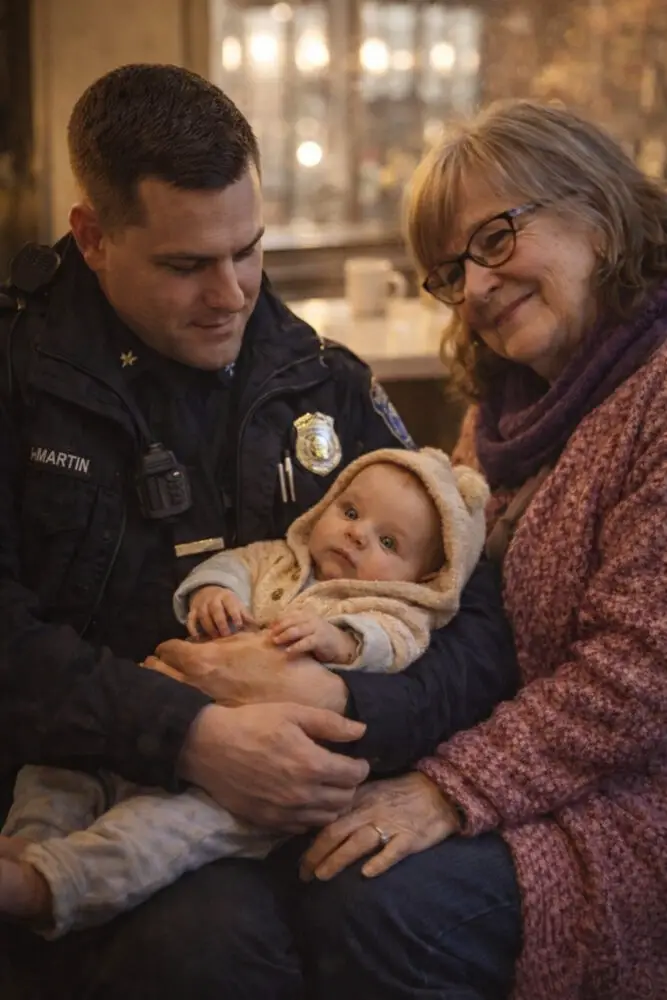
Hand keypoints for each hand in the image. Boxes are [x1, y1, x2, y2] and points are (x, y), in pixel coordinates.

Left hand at [145, 631, 348, 712]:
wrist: (303, 694)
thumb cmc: (278, 660)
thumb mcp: (248, 640)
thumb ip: (220, 642)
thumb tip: (199, 643)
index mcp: (207, 660)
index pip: (170, 651)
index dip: (165, 648)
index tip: (162, 649)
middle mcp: (201, 685)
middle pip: (162, 675)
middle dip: (154, 668)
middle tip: (149, 665)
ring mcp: (207, 705)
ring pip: (172, 695)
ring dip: (164, 685)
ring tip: (157, 681)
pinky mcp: (217, 721)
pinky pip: (191, 709)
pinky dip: (183, 702)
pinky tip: (185, 701)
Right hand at [178, 703, 369, 830]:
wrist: (207, 746)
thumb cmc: (252, 724)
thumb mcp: (292, 713)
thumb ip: (330, 723)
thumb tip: (361, 731)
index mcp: (312, 765)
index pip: (354, 776)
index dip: (361, 767)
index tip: (357, 760)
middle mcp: (302, 795)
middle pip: (344, 800)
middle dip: (350, 785)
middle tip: (343, 772)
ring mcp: (285, 813)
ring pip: (326, 818)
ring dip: (333, 803)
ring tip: (327, 786)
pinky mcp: (268, 822)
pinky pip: (303, 827)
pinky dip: (311, 816)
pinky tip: (305, 799)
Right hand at [187, 586, 254, 637]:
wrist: (209, 591)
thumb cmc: (227, 603)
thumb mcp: (237, 605)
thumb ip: (245, 616)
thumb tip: (258, 627)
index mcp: (227, 597)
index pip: (231, 605)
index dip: (235, 615)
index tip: (238, 626)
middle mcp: (213, 599)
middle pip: (216, 610)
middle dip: (221, 623)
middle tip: (226, 635)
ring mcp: (201, 605)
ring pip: (203, 615)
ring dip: (209, 627)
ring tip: (215, 638)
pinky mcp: (193, 611)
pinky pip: (191, 620)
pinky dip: (193, 629)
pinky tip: (198, 638)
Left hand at [270, 612, 357, 663]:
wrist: (341, 645)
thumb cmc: (318, 638)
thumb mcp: (305, 630)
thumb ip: (292, 629)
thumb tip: (271, 633)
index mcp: (305, 614)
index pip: (288, 615)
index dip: (277, 621)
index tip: (266, 628)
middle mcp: (310, 619)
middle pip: (291, 621)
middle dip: (278, 628)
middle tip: (268, 636)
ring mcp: (316, 628)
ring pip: (297, 630)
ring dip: (285, 635)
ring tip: (275, 641)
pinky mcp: (321, 639)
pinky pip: (306, 642)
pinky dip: (296, 646)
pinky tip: (288, 651)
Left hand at [300, 773, 460, 879]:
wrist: (439, 790)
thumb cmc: (401, 792)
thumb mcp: (371, 790)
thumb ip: (348, 804)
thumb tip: (319, 820)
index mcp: (359, 799)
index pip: (328, 819)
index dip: (310, 840)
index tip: (298, 860)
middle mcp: (370, 811)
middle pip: (337, 832)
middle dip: (316, 854)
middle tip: (303, 874)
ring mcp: (391, 825)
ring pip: (359, 842)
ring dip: (338, 859)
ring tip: (321, 876)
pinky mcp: (410, 838)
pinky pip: (393, 850)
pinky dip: (380, 861)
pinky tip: (366, 873)